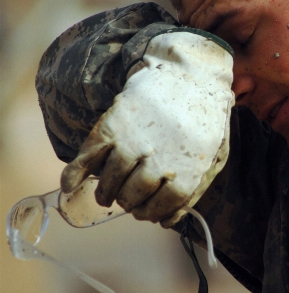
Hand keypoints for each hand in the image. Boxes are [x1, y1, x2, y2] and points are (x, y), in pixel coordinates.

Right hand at [60, 30, 233, 225]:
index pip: (163, 207)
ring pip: (112, 180)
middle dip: (129, 203)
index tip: (147, 213)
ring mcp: (135, 141)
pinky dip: (76, 171)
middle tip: (127, 201)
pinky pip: (91, 154)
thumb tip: (170, 220)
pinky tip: (69, 184)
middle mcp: (160, 158)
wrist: (191, 73)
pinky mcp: (116, 123)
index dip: (152, 213)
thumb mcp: (215, 156)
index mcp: (188, 169)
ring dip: (106, 192)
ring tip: (106, 195)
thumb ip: (195, 190)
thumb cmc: (204, 119)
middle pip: (135, 195)